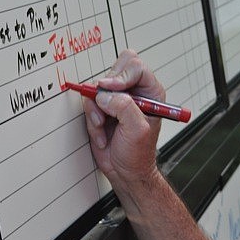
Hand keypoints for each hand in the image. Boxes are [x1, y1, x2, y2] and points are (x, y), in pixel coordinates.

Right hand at [83, 50, 164, 187]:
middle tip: (106, 110)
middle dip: (106, 92)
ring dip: (97, 111)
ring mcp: (116, 100)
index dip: (121, 76)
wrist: (125, 172)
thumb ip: (124, 107)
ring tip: (105, 127)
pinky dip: (92, 120)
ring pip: (97, 89)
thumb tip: (104, 95)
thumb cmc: (138, 154)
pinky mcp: (101, 109)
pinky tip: (102, 133)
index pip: (135, 67)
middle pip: (115, 70)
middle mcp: (134, 92)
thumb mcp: (137, 129)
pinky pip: (89, 104)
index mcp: (150, 92)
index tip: (111, 89)